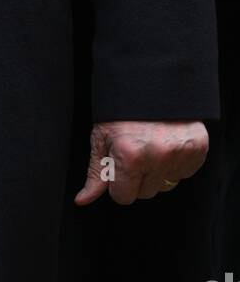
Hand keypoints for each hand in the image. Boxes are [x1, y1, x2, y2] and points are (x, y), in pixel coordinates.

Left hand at [75, 120, 207, 204]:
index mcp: (130, 155)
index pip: (122, 197)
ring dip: (157, 171)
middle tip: (135, 149)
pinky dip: (175, 163)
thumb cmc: (121, 110)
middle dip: (137, 177)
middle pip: (145, 193)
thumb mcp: (102, 137)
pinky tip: (166, 142)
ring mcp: (181, 153)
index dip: (118, 181)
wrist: (150, 81)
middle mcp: (158, 157)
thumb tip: (82, 200)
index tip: (118, 163)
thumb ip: (96, 173)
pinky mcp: (198, 149)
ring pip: (166, 185)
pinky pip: (184, 173)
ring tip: (151, 144)